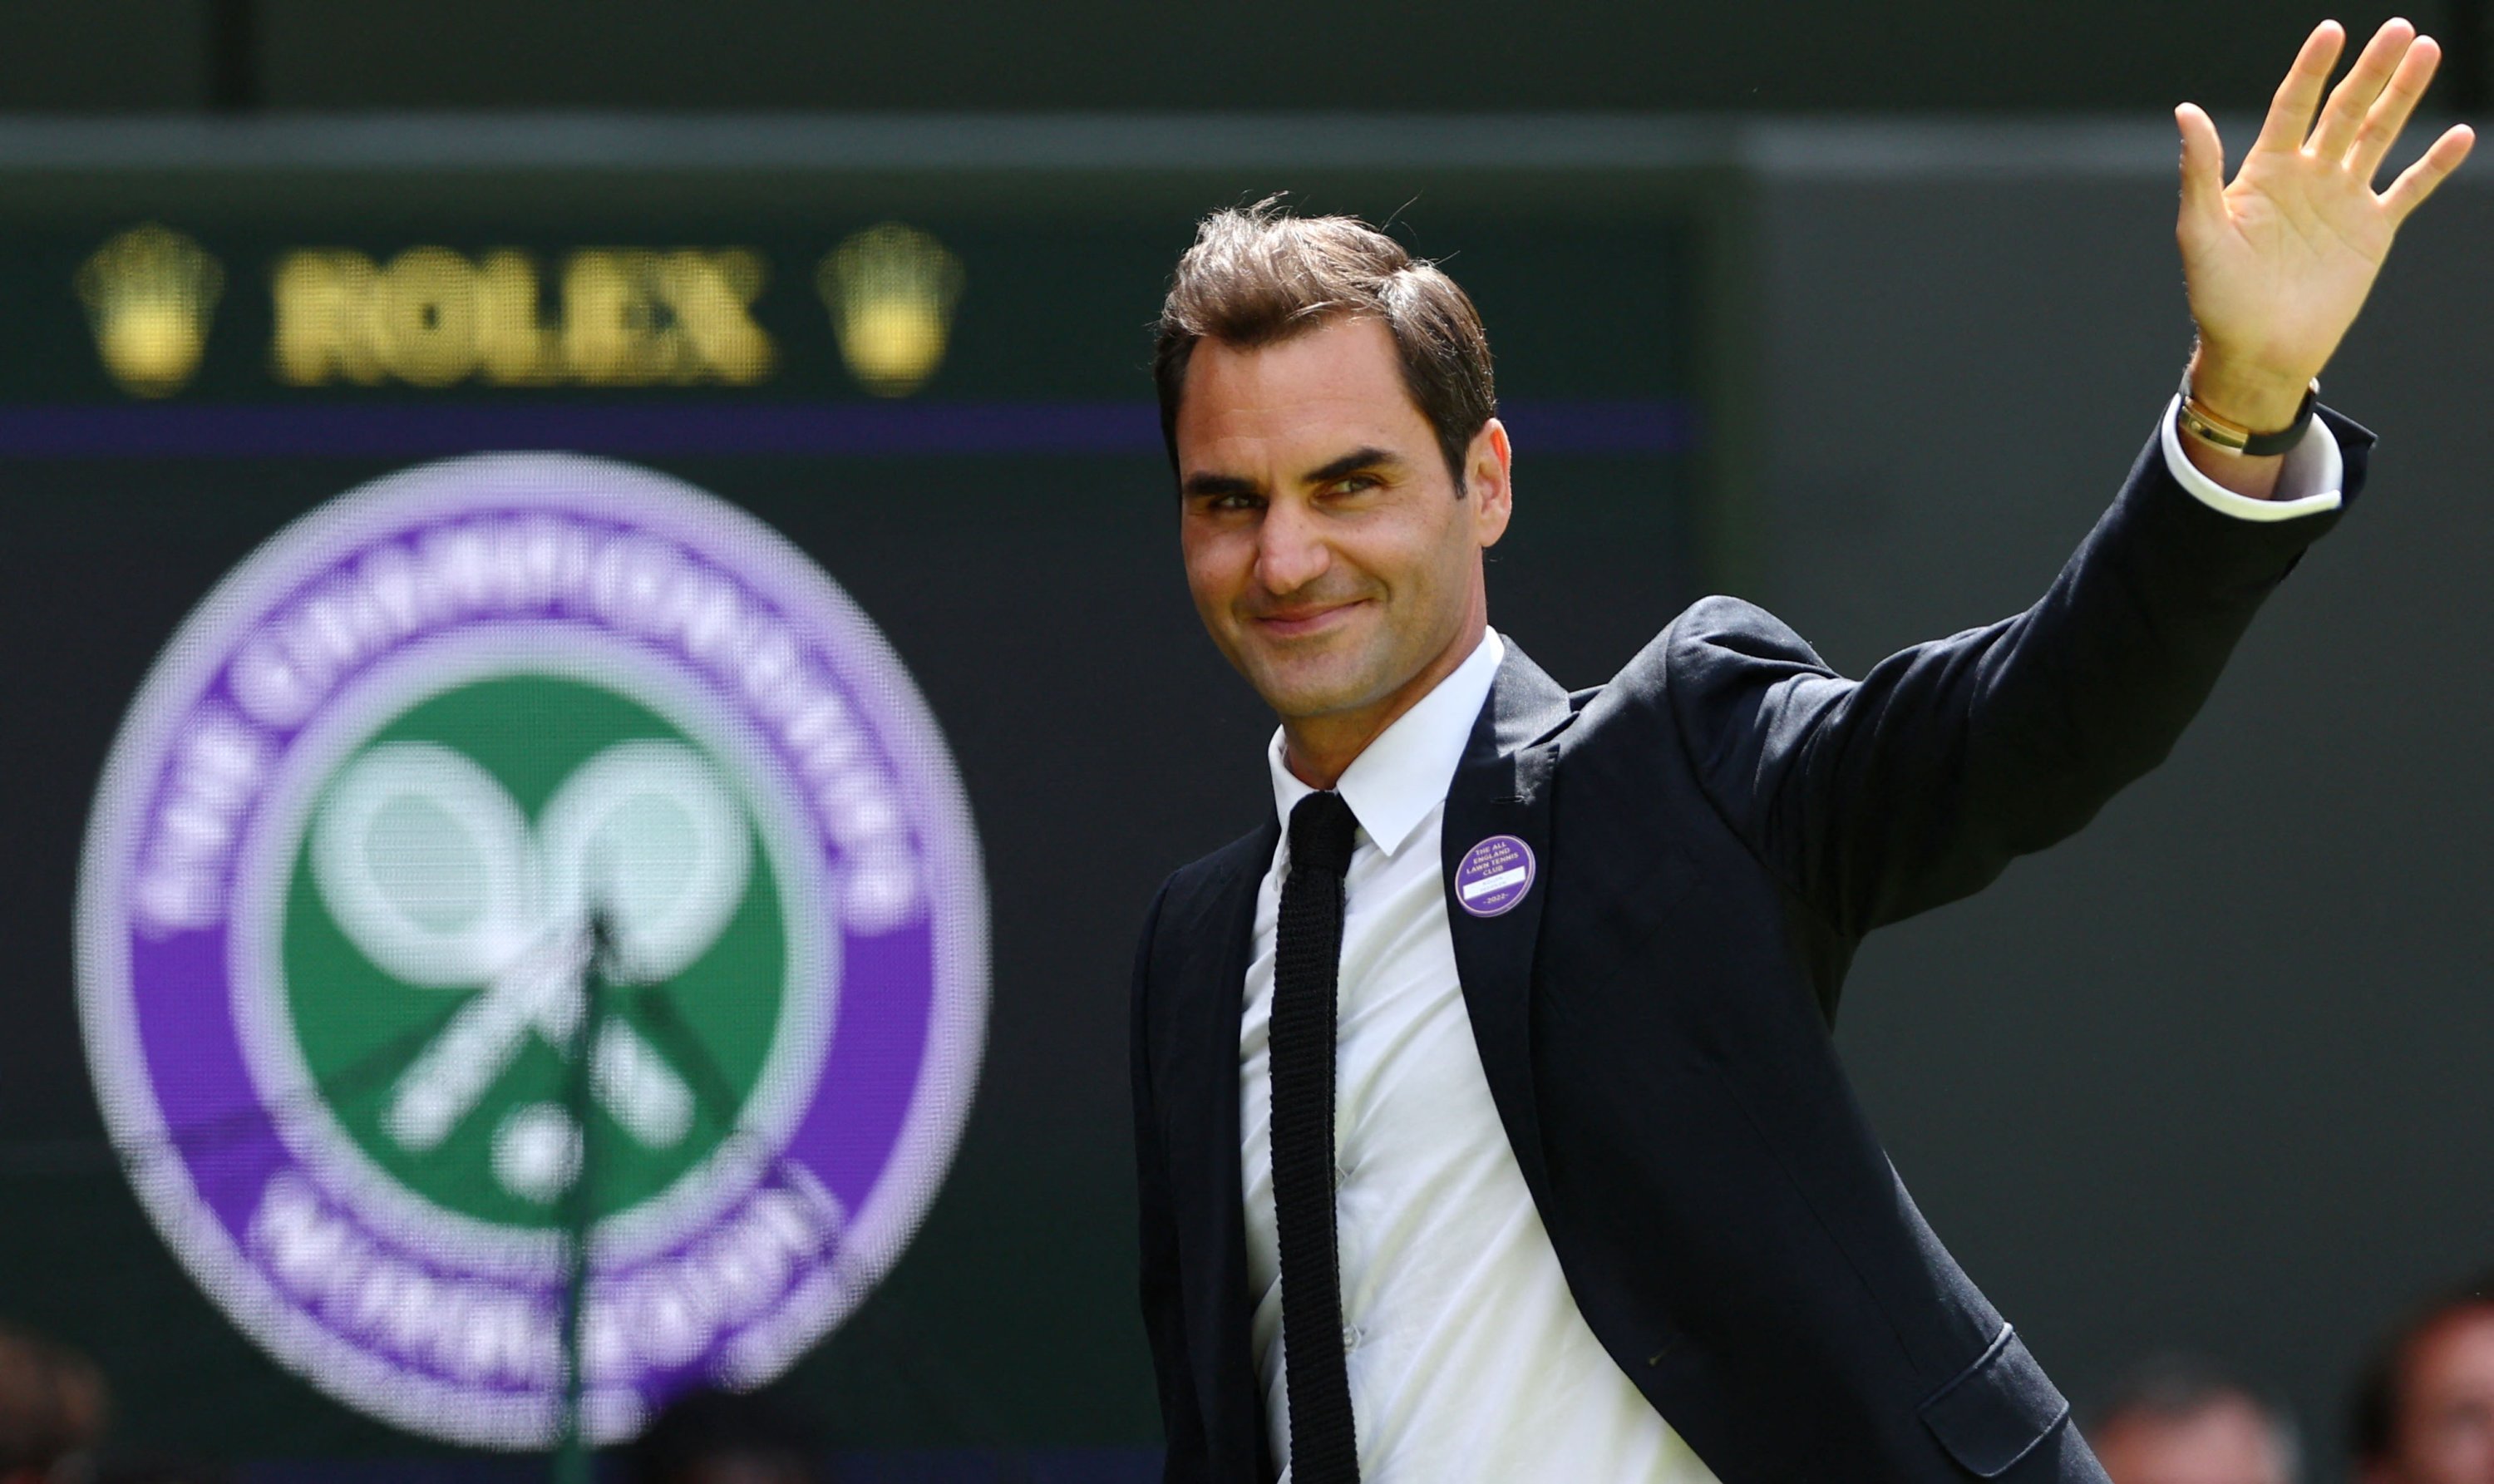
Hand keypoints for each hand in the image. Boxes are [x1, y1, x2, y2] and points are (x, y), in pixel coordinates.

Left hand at [2177, 17, 2474, 429]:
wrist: (2257, 352)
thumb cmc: (2218, 297)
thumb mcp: (2201, 231)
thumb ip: (2200, 170)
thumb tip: (2186, 110)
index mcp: (2264, 172)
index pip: (2291, 106)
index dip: (2311, 69)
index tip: (2332, 31)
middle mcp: (2306, 178)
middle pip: (2344, 111)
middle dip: (2371, 70)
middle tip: (2401, 29)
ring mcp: (2341, 201)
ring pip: (2378, 136)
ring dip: (2403, 96)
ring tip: (2426, 52)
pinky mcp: (2371, 232)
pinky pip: (2408, 190)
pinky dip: (2433, 165)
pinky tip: (2458, 134)